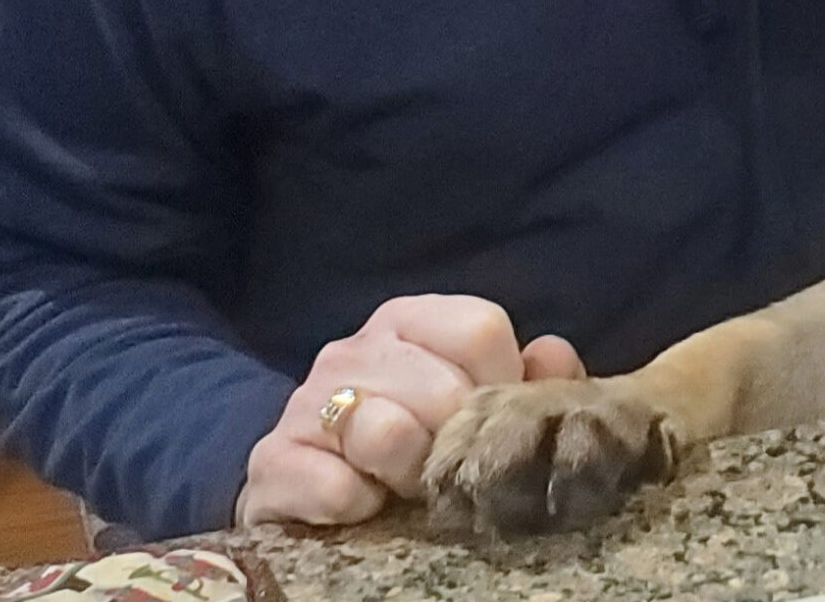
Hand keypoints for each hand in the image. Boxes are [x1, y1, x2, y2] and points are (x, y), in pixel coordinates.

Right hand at [235, 295, 583, 526]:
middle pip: (443, 390)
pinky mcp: (270, 461)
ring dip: (406, 472)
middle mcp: (354, 347)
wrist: (305, 480)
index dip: (501, 384)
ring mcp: (307, 400)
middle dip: (455, 443)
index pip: (481, 328)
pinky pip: (332, 486)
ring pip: (385, 432)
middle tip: (446, 469)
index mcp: (409, 319)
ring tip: (402, 485)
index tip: (490, 421)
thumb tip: (553, 355)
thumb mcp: (470, 398)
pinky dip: (355, 504)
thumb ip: (523, 377)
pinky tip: (361, 506)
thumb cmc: (408, 432)